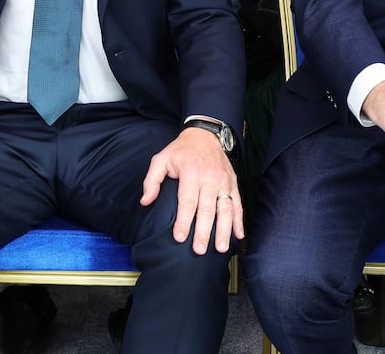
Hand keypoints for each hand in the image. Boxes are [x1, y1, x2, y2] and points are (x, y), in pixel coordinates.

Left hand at [140, 128, 242, 254]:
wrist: (205, 135)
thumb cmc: (181, 150)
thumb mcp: (161, 159)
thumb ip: (152, 180)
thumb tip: (145, 201)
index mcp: (191, 172)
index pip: (187, 201)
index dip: (183, 221)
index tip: (179, 237)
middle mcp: (210, 178)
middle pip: (207, 209)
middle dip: (203, 231)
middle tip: (199, 249)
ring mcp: (224, 182)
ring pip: (225, 209)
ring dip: (223, 230)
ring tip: (220, 248)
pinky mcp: (233, 184)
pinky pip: (238, 204)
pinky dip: (239, 221)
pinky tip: (238, 236)